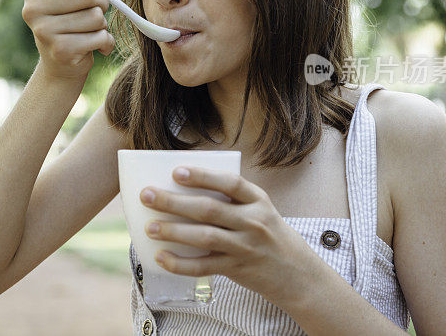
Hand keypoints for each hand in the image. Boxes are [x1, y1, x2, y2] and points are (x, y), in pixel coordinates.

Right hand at [21, 0, 114, 82]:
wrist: (62, 64)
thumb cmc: (71, 19)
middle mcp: (32, 10)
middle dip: (100, 3)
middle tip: (94, 12)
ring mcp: (44, 32)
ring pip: (96, 16)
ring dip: (103, 24)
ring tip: (91, 30)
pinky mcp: (60, 51)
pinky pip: (100, 37)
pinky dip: (105, 42)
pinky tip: (95, 46)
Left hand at [139, 166, 325, 307]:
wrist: (298, 274)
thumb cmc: (269, 234)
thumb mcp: (260, 211)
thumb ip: (231, 201)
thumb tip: (181, 191)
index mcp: (258, 200)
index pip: (230, 183)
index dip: (203, 176)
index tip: (176, 172)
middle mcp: (253, 222)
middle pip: (209, 209)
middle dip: (174, 201)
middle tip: (147, 195)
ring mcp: (245, 247)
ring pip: (205, 237)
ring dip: (174, 231)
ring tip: (150, 227)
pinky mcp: (237, 269)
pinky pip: (204, 267)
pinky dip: (181, 264)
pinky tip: (162, 257)